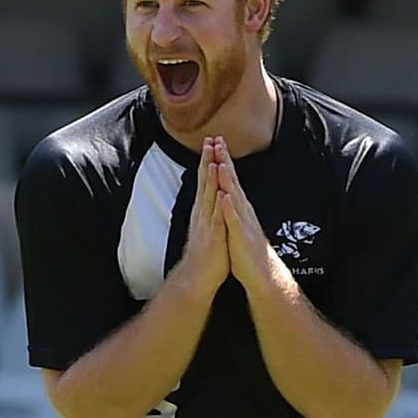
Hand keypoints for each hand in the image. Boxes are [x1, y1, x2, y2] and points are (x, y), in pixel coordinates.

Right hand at [175, 138, 229, 301]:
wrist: (197, 277)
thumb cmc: (205, 255)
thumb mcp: (207, 228)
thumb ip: (208, 213)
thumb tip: (210, 201)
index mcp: (204, 211)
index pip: (206, 182)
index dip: (208, 162)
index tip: (211, 144)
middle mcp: (203, 213)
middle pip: (205, 182)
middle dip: (208, 161)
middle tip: (210, 140)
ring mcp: (207, 222)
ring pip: (209, 195)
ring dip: (210, 176)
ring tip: (212, 157)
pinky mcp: (213, 234)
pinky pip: (215, 215)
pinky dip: (217, 202)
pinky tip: (219, 190)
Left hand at [214, 139, 279, 289]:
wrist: (262, 273)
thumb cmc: (246, 250)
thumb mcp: (237, 223)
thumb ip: (233, 207)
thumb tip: (227, 192)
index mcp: (239, 207)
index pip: (230, 179)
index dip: (223, 160)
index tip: (216, 142)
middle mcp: (242, 210)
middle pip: (232, 181)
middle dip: (225, 161)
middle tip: (218, 141)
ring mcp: (242, 222)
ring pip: (234, 197)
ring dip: (227, 180)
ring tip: (220, 163)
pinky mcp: (241, 236)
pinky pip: (234, 221)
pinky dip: (229, 209)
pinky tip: (225, 197)